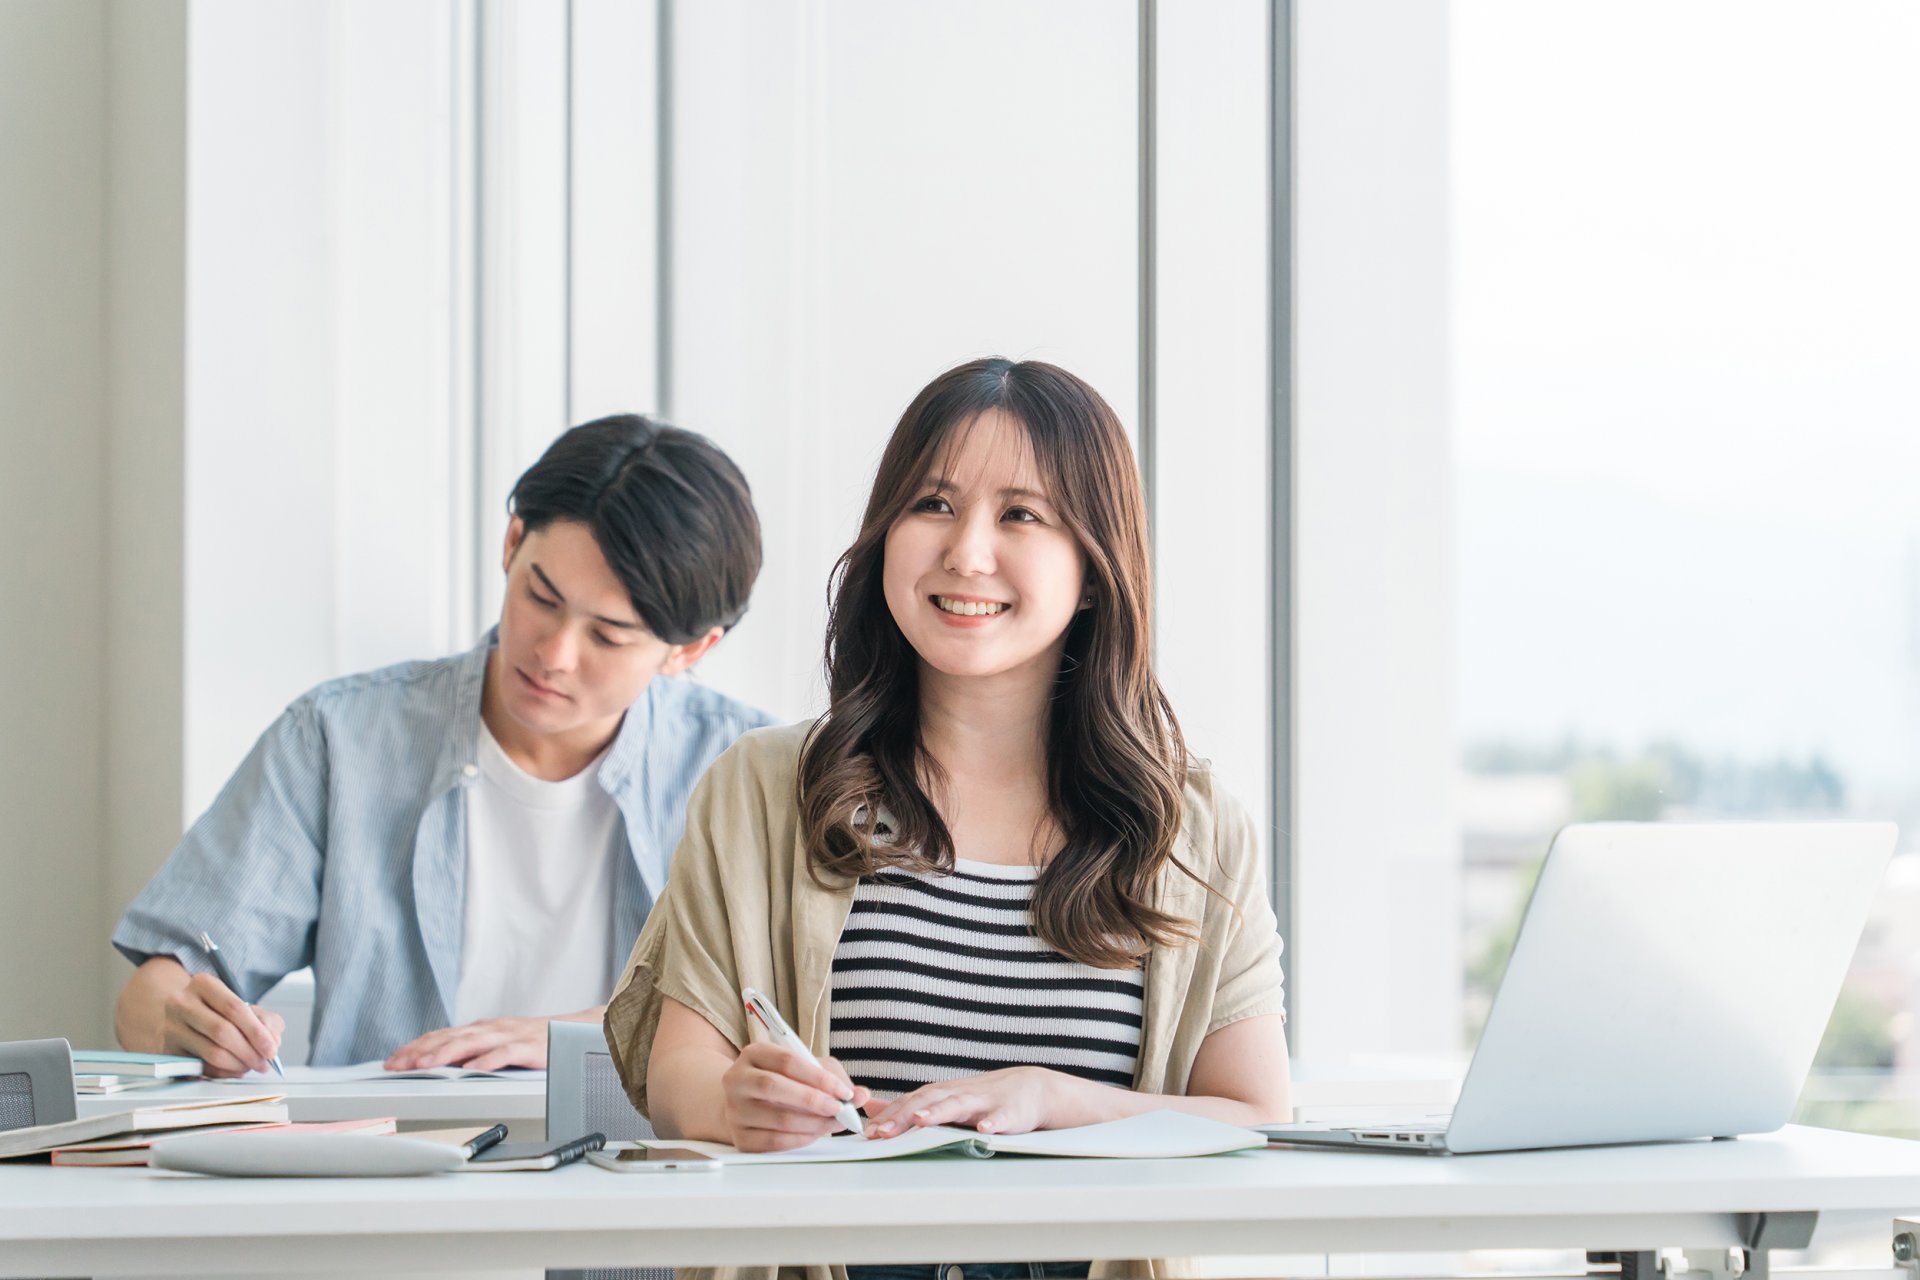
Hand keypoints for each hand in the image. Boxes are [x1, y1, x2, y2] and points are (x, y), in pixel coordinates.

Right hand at [161, 972, 285, 1076]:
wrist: (177, 1014)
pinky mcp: (168, 1051)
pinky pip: (202, 1067)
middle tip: (265, 1062)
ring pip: (212, 1053)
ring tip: (252, 1066)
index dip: (257, 1031)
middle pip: (222, 1032)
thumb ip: (264, 1018)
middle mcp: (182, 1003)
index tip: (272, 1047)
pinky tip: (235, 1069)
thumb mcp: (239, 1003)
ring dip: (239, 1064)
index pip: (234, 1008)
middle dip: (250, 1051)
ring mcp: (171, 1028)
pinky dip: (224, 1072)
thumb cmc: (214, 1009)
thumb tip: (273, 1039)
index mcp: (203, 984)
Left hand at [385, 1017, 548, 1070]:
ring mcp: (509, 1036)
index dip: (414, 1047)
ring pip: (471, 1042)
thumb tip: (438, 1064)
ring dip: (445, 1053)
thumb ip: (470, 1052)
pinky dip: (488, 1060)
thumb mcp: (495, 1043)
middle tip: (398, 1065)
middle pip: (449, 1037)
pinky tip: (473, 1069)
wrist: (574, 1031)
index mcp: (480, 1029)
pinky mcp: (528, 1046)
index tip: (393, 1060)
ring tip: (424, 1065)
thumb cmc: (532, 1041)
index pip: (440, 1035)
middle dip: (420, 1051)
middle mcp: (490, 1028)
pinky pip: (505, 1053)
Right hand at [721, 1042, 870, 1152]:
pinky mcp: (740, 1137)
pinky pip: (773, 1142)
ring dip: (813, 1124)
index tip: (844, 1091)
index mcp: (754, 1053)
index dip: (818, 1077)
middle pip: (774, 1086)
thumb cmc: (783, 1082)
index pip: (787, 1061)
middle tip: (839, 1109)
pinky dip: (800, 1139)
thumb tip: (861, 1096)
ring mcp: (735, 1110)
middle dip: (813, 1100)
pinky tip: (815, 1134)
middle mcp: (737, 1079)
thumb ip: (834, 1078)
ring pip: (777, 1118)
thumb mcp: (806, 1069)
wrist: (747, 1104)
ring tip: (833, 1123)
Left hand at [865, 1067, 1056, 1137]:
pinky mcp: (1010, 1111)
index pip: (911, 1102)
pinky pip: (1001, 1117)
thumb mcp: (944, 1099)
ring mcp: (985, 1101)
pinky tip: (985, 1129)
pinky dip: (993, 1122)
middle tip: (883, 1131)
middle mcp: (959, 1094)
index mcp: (943, 1093)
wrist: (1029, 1088)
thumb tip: (873, 1108)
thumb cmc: (983, 1098)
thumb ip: (910, 1104)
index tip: (868, 1132)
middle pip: (929, 1101)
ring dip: (940, 1112)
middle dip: (905, 1116)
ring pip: (960, 1105)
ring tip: (921, 1121)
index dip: (890, 1116)